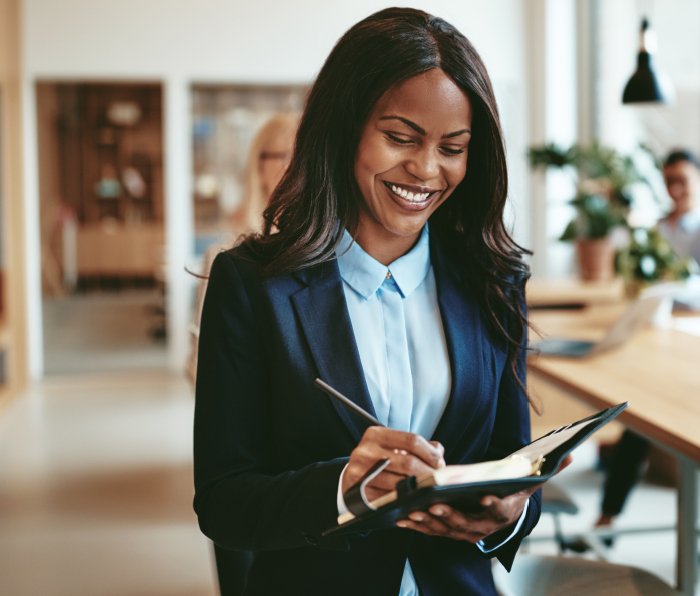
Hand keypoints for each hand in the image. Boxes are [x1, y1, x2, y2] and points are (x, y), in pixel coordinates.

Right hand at [343, 427, 444, 500]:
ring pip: (400, 483)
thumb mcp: (392, 446)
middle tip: (438, 480)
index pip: (411, 440)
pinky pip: (390, 499)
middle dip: (428, 473)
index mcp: (375, 434)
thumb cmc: (379, 460)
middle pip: (408, 463)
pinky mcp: (360, 493)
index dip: (430, 453)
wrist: (351, 478)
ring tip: (428, 490)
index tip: (440, 463)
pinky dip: (405, 501)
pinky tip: (413, 500)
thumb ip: (417, 446)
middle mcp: (365, 451)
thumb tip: (439, 453)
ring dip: (419, 489)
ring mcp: (361, 473)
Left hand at [396, 454, 573, 541]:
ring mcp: (466, 531)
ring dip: (428, 523)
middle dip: (450, 516)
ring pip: (446, 530)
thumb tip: (571, 454)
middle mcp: (485, 527)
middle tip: (434, 506)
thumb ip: (549, 468)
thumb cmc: (513, 490)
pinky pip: (432, 531)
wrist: (506, 511)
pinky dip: (417, 525)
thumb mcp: (532, 480)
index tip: (485, 497)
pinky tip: (402, 517)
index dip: (493, 505)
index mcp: (505, 512)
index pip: (500, 511)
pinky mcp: (450, 531)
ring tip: (413, 511)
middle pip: (467, 524)